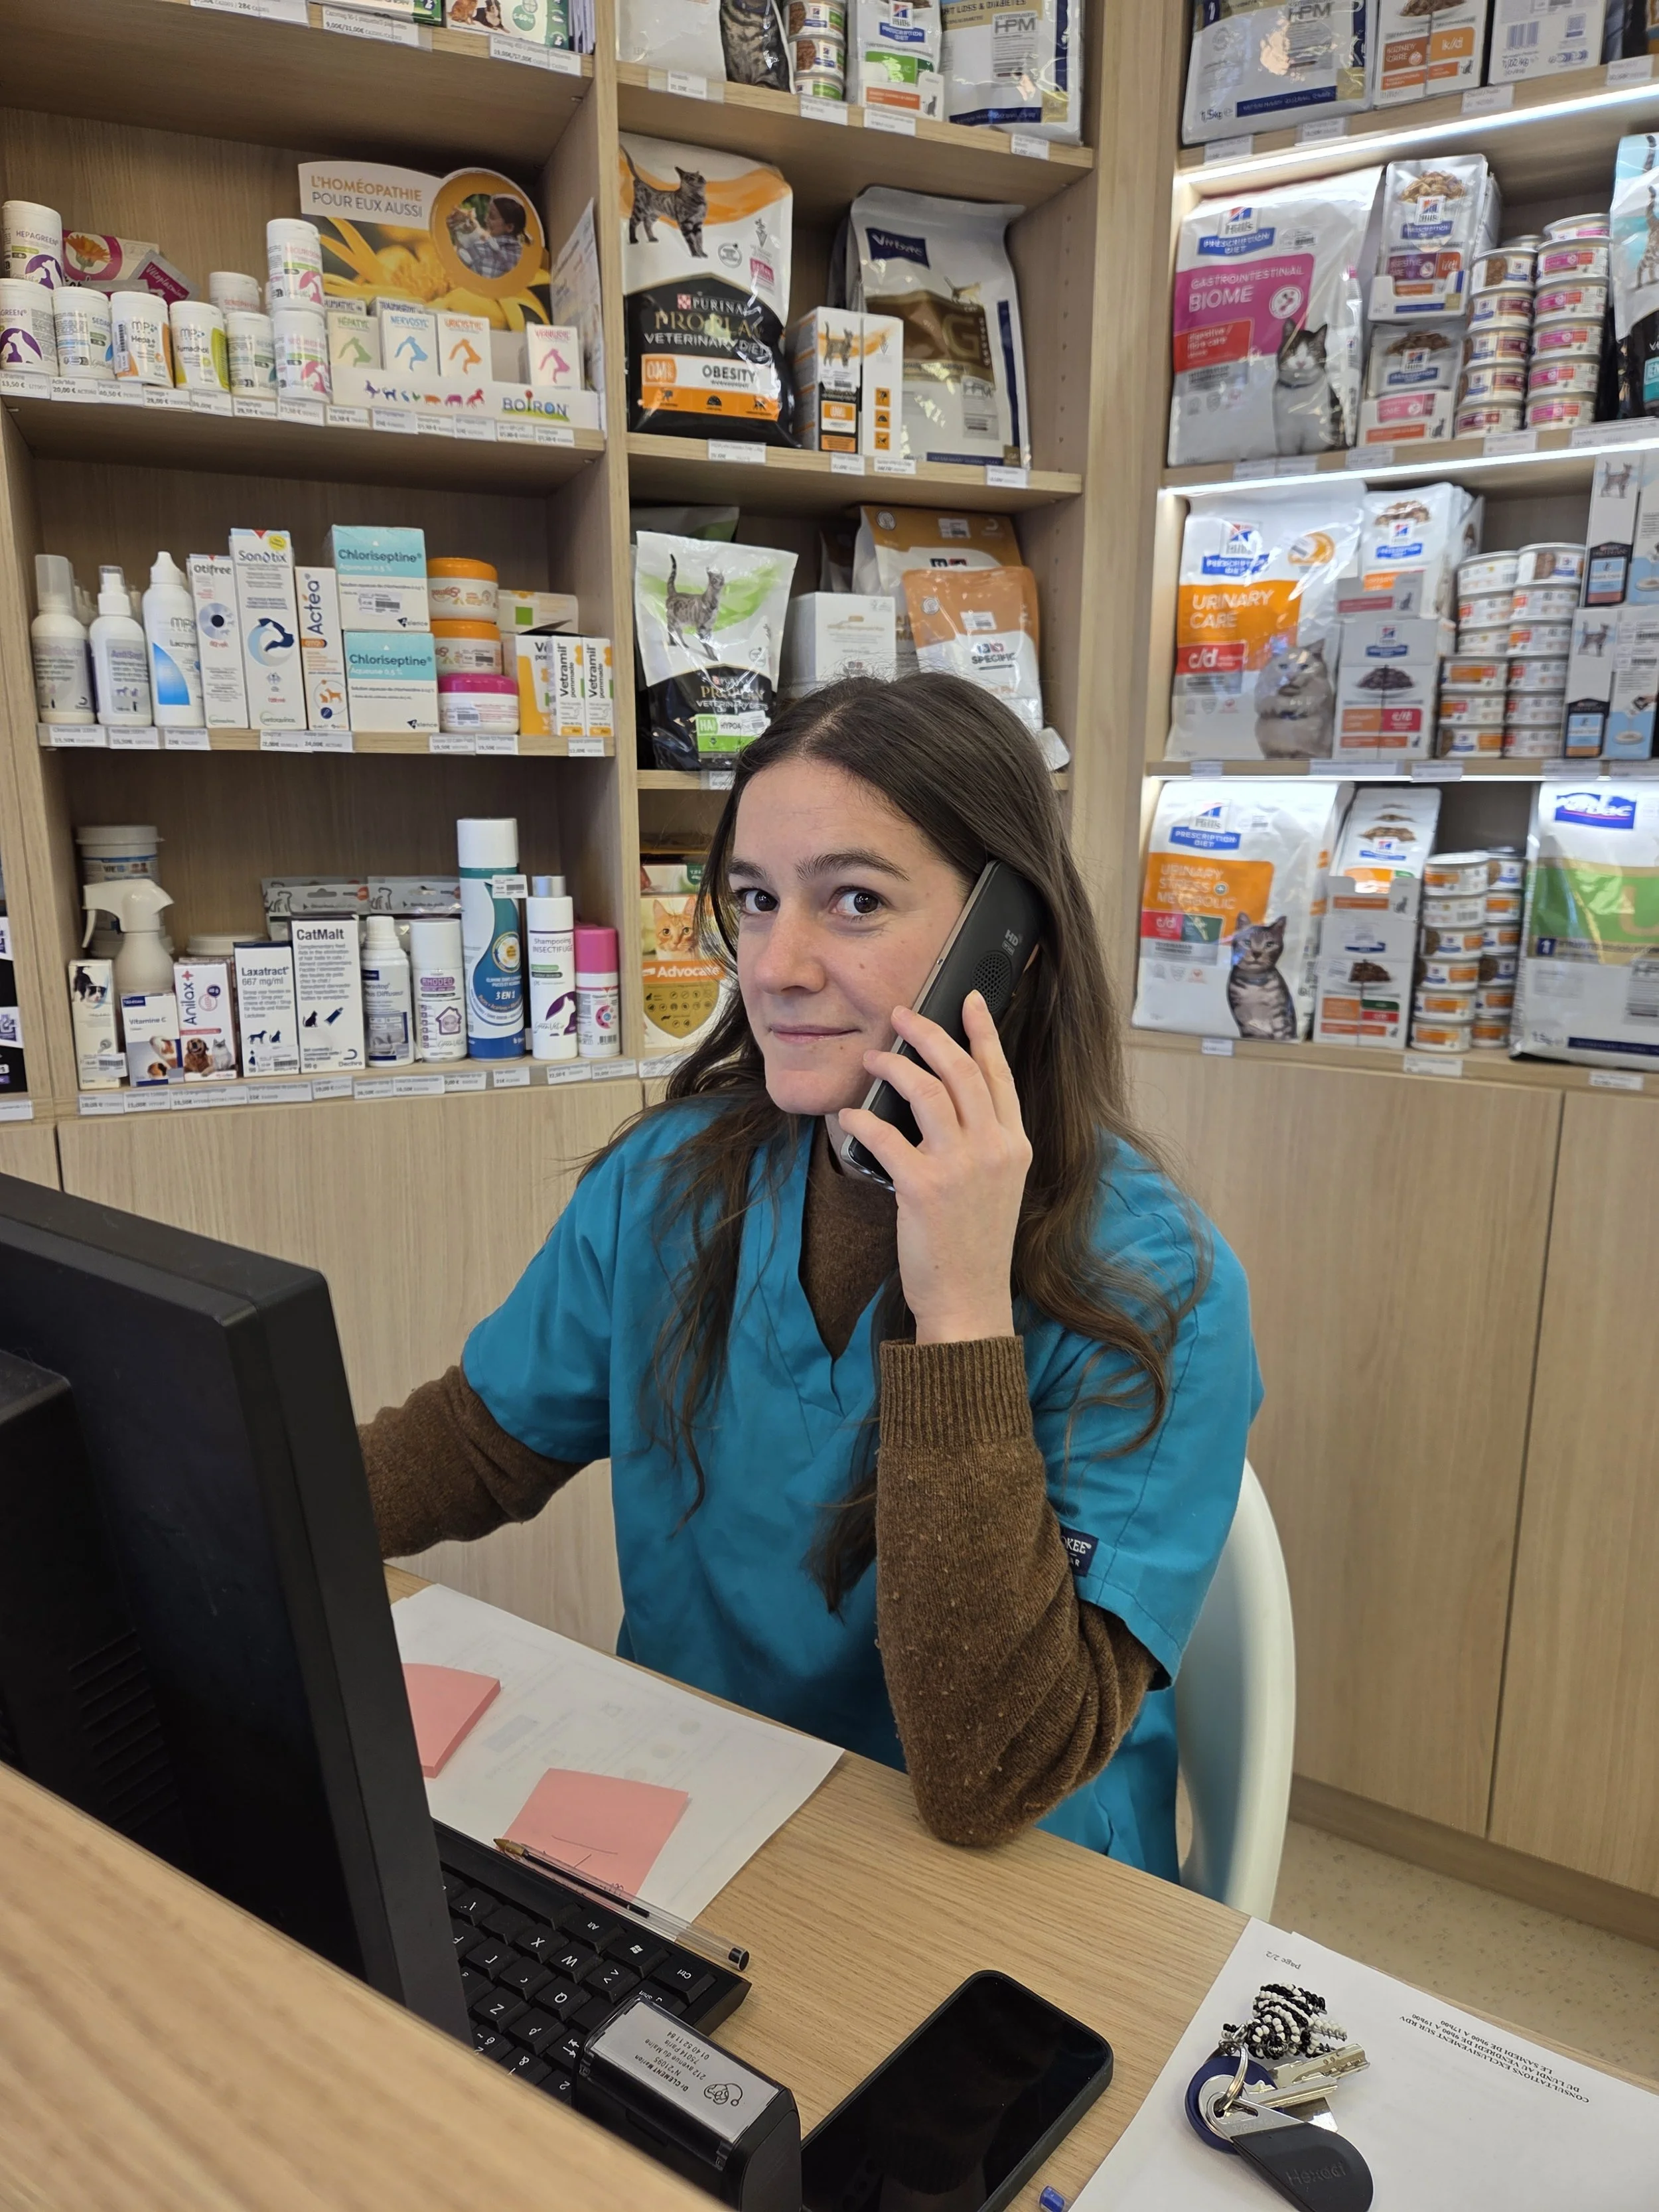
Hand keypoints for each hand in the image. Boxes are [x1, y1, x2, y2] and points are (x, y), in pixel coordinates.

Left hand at [837, 991, 1030, 1344]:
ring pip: (926, 1091)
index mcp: (1015, 1146)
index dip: (982, 1032)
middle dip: (929, 1033)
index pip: (999, 1075)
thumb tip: (949, 1102)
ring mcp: (961, 1167)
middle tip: (901, 1015)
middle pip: (961, 1070)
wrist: (970, 1300)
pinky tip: (848, 1115)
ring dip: (894, 1066)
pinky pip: (884, 1136)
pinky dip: (861, 1119)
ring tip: (871, 1059)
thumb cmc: (976, 1245)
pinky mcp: (924, 1187)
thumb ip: (984, 1144)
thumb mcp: (998, 1186)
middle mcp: (994, 1150)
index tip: (967, 1000)